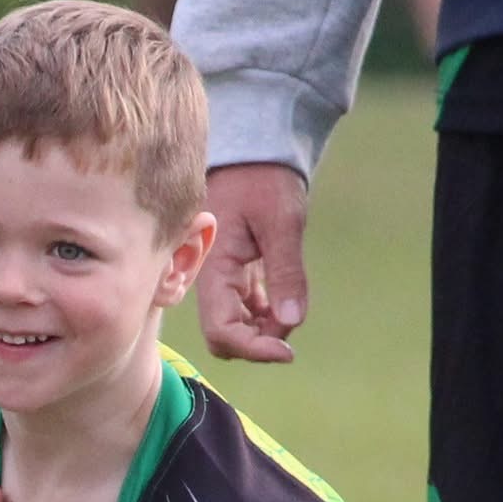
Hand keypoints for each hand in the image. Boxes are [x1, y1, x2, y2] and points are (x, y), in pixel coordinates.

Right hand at [196, 163, 308, 361]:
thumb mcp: (282, 222)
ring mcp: (222, 280)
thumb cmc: (264, 178)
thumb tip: (291, 321)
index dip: (254, 349)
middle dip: (259, 342)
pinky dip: (265, 315)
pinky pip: (245, 309)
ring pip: (237, 326)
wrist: (254, 150)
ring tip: (290, 303)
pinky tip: (282, 301)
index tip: (288, 351)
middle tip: (290, 318)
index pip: (222, 332)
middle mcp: (212, 281)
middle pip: (227, 337)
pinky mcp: (235, 275)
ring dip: (265, 329)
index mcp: (215, 269)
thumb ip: (286, 272)